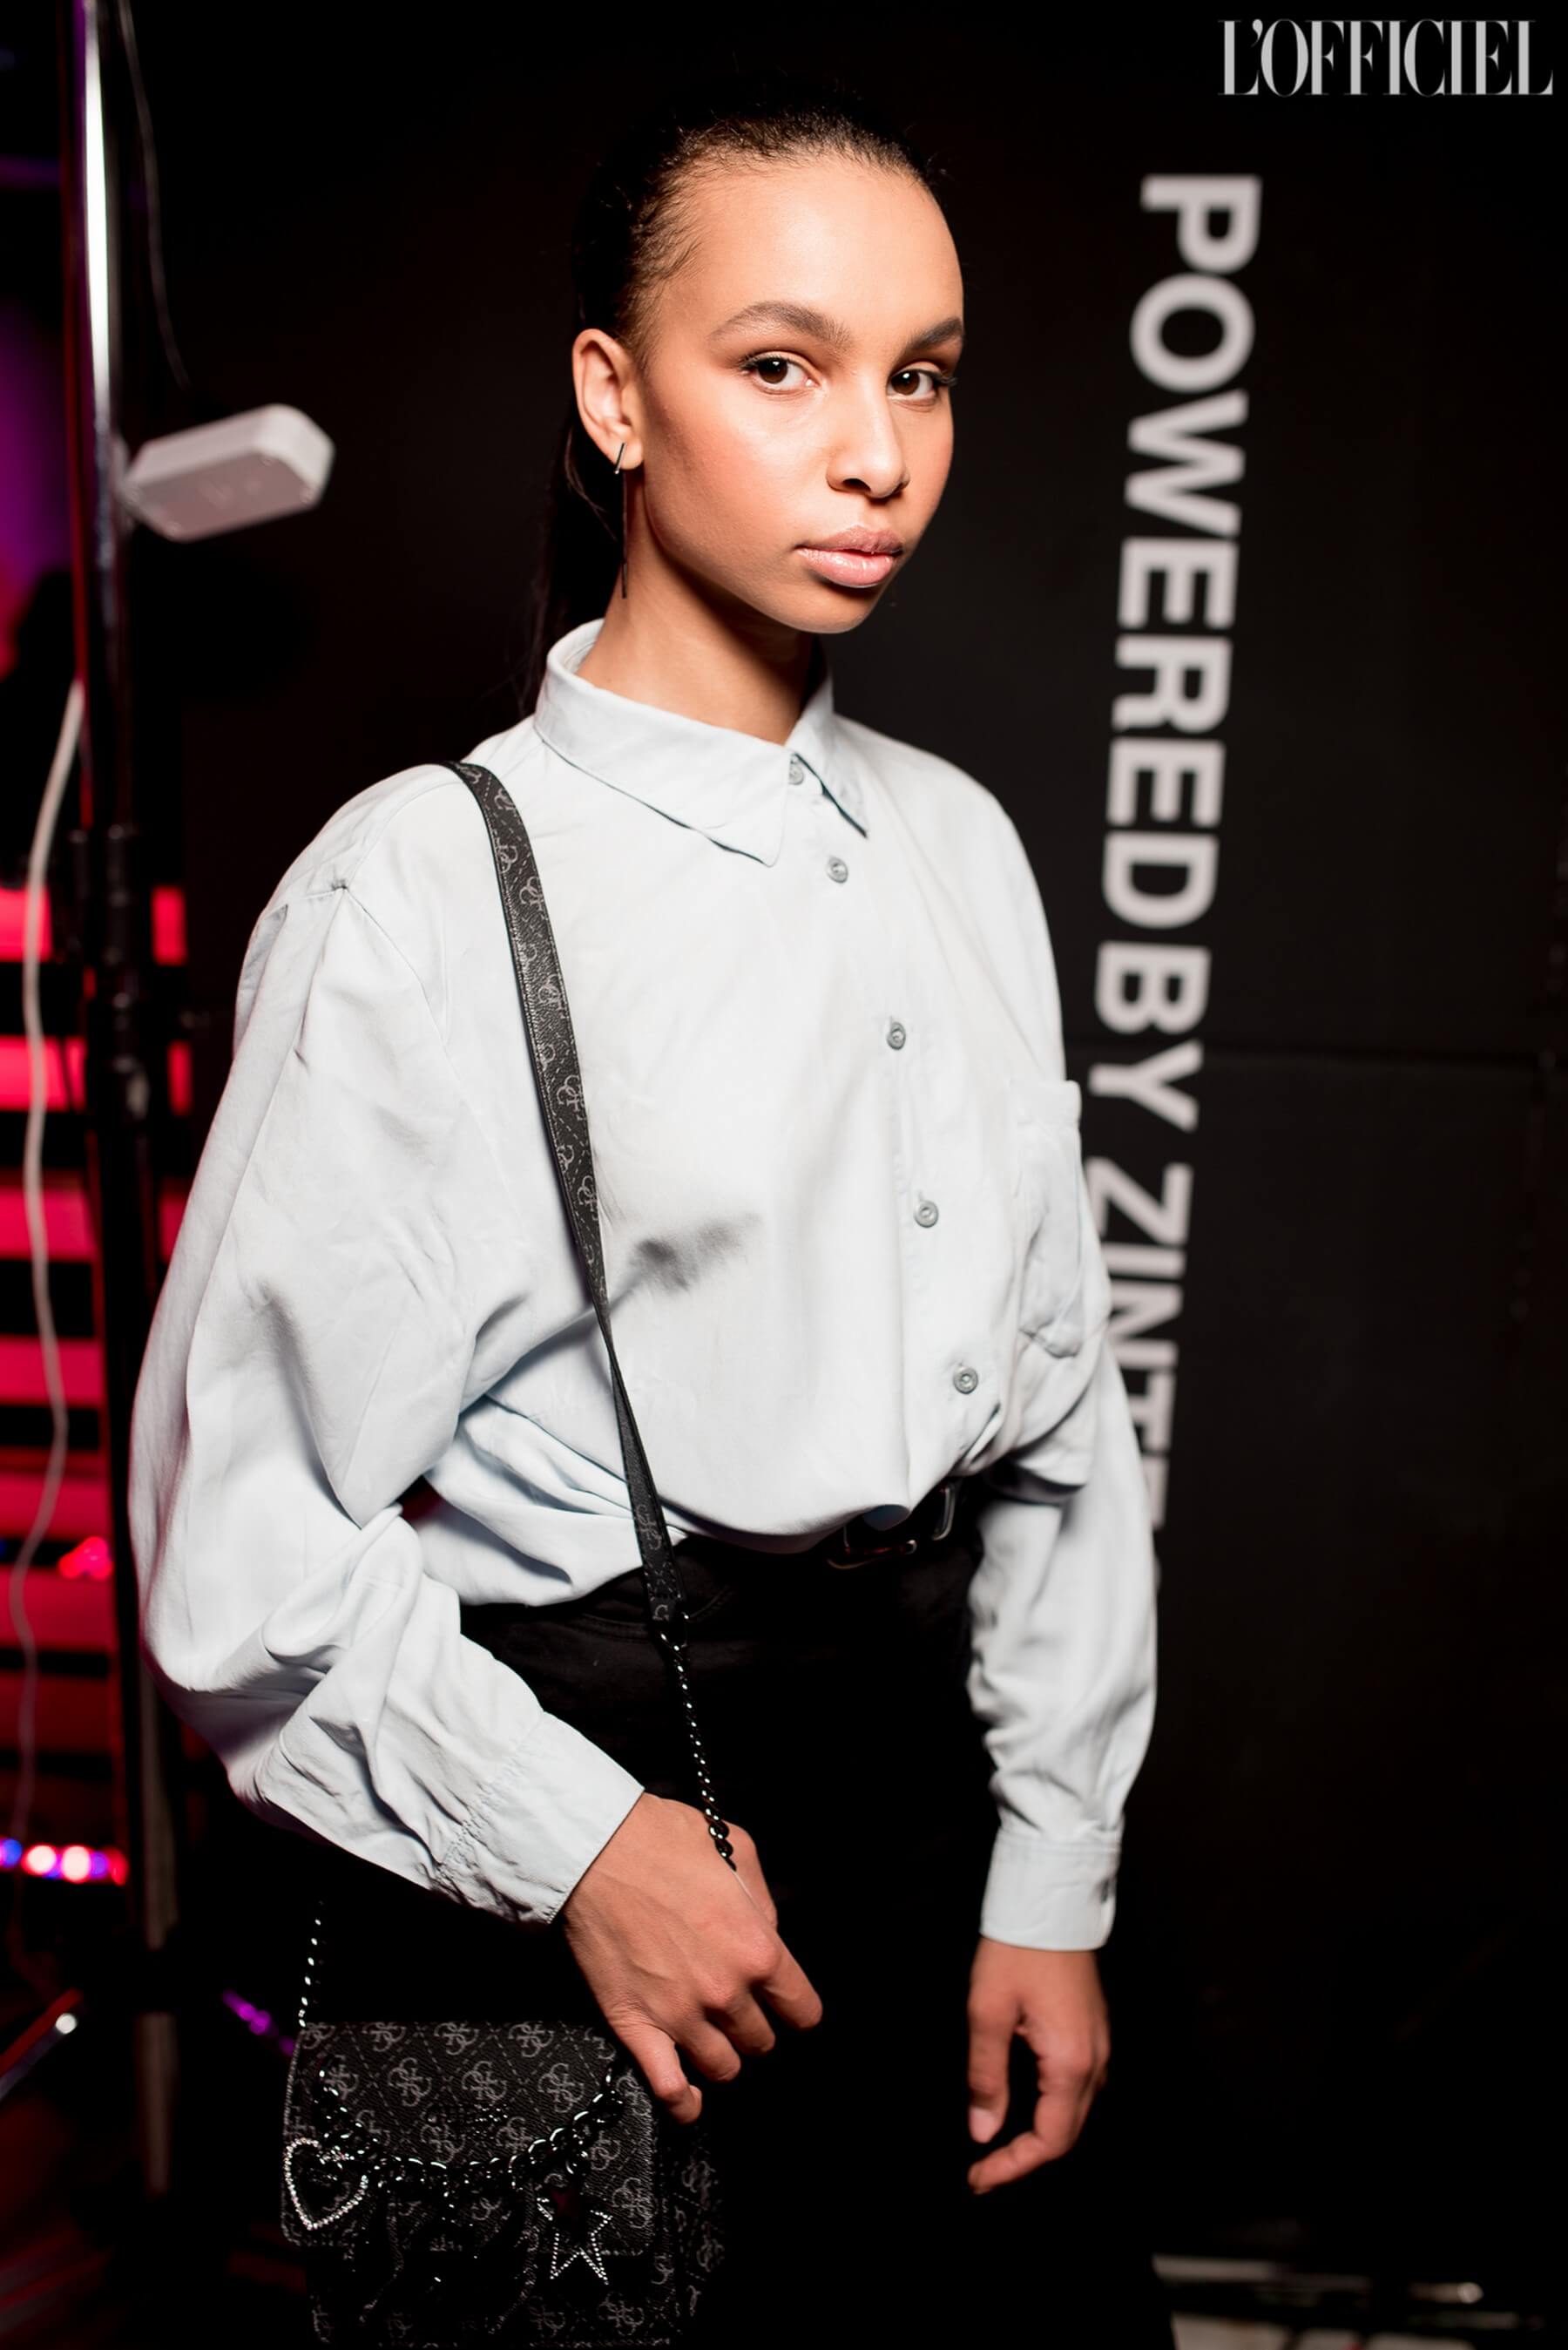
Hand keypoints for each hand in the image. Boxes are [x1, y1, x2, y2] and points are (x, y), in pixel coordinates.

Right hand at [559, 1791, 823, 2125]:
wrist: (592, 1850)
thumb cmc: (662, 1840)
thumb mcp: (736, 1849)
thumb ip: (762, 1901)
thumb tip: (767, 1934)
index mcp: (757, 1949)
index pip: (802, 2010)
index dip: (794, 2008)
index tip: (784, 2004)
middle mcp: (726, 1992)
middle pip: (761, 2042)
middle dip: (753, 2026)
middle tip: (736, 2008)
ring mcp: (680, 2016)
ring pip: (722, 2069)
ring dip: (721, 2055)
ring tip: (709, 2036)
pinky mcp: (636, 2026)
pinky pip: (670, 2090)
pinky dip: (684, 2103)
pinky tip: (689, 2098)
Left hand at [965, 1939, 1109, 2192]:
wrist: (1050, 1901)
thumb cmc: (1016, 1951)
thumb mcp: (987, 2011)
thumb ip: (986, 2076)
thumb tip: (983, 2131)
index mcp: (1070, 2062)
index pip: (1050, 2140)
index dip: (1014, 2166)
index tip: (978, 2178)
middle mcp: (1095, 2061)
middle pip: (1067, 2134)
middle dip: (1026, 2159)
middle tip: (984, 2172)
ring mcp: (1100, 2045)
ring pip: (1075, 2113)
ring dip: (1041, 2138)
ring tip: (1000, 2149)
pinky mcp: (1094, 2031)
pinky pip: (1079, 2088)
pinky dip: (1053, 2111)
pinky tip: (1025, 2109)